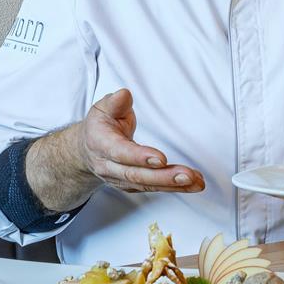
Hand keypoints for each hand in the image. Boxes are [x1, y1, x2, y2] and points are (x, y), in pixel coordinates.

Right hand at [78, 89, 205, 193]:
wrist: (87, 149)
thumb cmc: (100, 125)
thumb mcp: (103, 108)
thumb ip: (115, 102)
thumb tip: (125, 95)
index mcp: (101, 144)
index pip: (121, 153)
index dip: (140, 157)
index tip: (161, 159)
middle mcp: (109, 167)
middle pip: (137, 175)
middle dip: (164, 177)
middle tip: (187, 176)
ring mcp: (121, 179)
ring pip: (148, 184)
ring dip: (174, 185)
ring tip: (196, 182)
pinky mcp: (132, 185)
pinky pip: (154, 188)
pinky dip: (174, 187)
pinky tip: (192, 184)